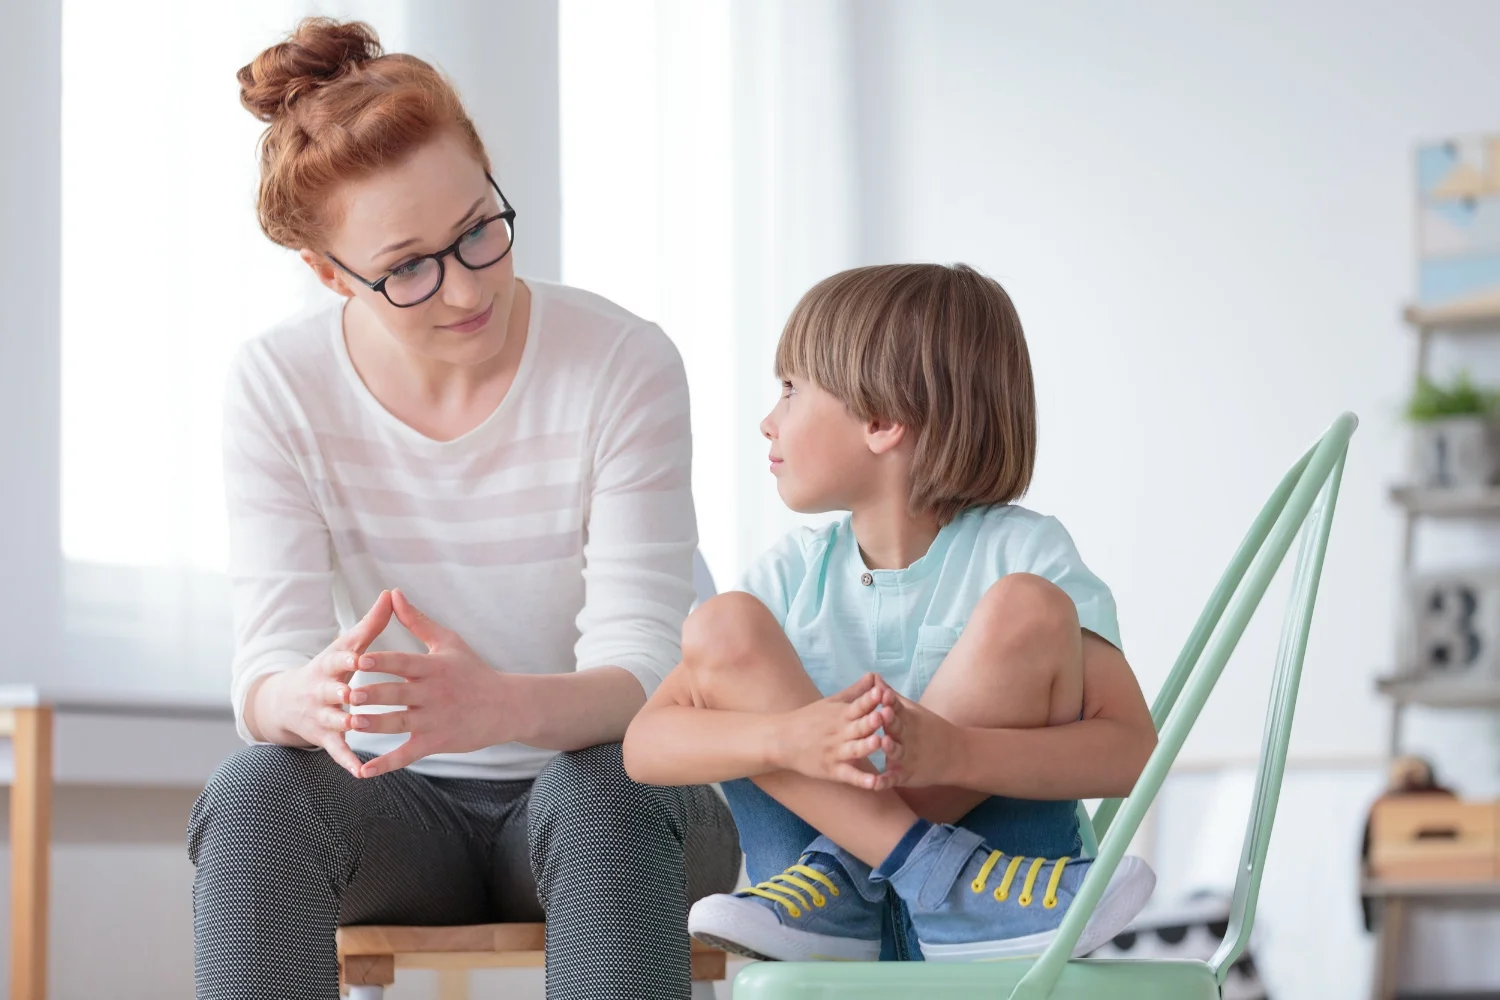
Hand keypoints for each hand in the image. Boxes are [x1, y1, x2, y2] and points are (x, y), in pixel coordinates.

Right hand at [249, 591, 392, 777]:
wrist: (286, 701)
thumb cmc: (330, 668)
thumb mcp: (345, 645)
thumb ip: (370, 624)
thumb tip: (392, 593)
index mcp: (330, 665)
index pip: (338, 659)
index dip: (348, 658)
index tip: (360, 656)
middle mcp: (322, 690)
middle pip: (331, 690)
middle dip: (341, 692)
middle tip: (354, 693)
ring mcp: (321, 715)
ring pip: (333, 720)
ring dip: (345, 723)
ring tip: (360, 726)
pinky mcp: (325, 738)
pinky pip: (337, 751)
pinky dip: (348, 761)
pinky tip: (361, 772)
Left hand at [351, 589, 506, 778]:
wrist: (506, 706)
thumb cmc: (474, 671)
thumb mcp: (448, 642)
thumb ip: (417, 620)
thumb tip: (393, 594)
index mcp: (434, 667)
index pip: (404, 662)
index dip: (383, 661)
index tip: (360, 659)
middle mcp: (433, 694)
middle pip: (399, 693)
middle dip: (374, 694)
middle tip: (350, 693)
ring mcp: (434, 720)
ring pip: (400, 723)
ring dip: (376, 724)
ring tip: (352, 723)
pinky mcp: (436, 742)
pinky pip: (407, 754)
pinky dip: (386, 764)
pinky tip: (364, 771)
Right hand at [771, 673, 896, 790]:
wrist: (781, 740)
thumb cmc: (809, 719)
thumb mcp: (831, 702)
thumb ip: (856, 691)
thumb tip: (874, 675)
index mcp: (841, 714)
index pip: (858, 705)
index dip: (870, 699)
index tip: (882, 691)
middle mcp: (840, 733)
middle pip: (859, 726)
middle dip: (871, 721)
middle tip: (884, 714)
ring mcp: (836, 752)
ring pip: (855, 750)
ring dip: (866, 746)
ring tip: (878, 742)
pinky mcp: (833, 771)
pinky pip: (850, 776)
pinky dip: (861, 780)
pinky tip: (874, 783)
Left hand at [872, 686, 963, 789]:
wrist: (955, 755)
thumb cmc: (928, 729)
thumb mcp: (912, 711)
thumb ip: (890, 697)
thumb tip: (873, 678)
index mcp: (908, 720)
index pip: (897, 708)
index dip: (890, 701)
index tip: (883, 693)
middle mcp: (907, 738)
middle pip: (897, 728)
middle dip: (890, 721)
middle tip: (882, 713)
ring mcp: (908, 757)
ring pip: (897, 752)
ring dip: (890, 747)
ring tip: (883, 742)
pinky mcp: (906, 775)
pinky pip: (894, 779)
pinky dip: (885, 781)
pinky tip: (874, 784)